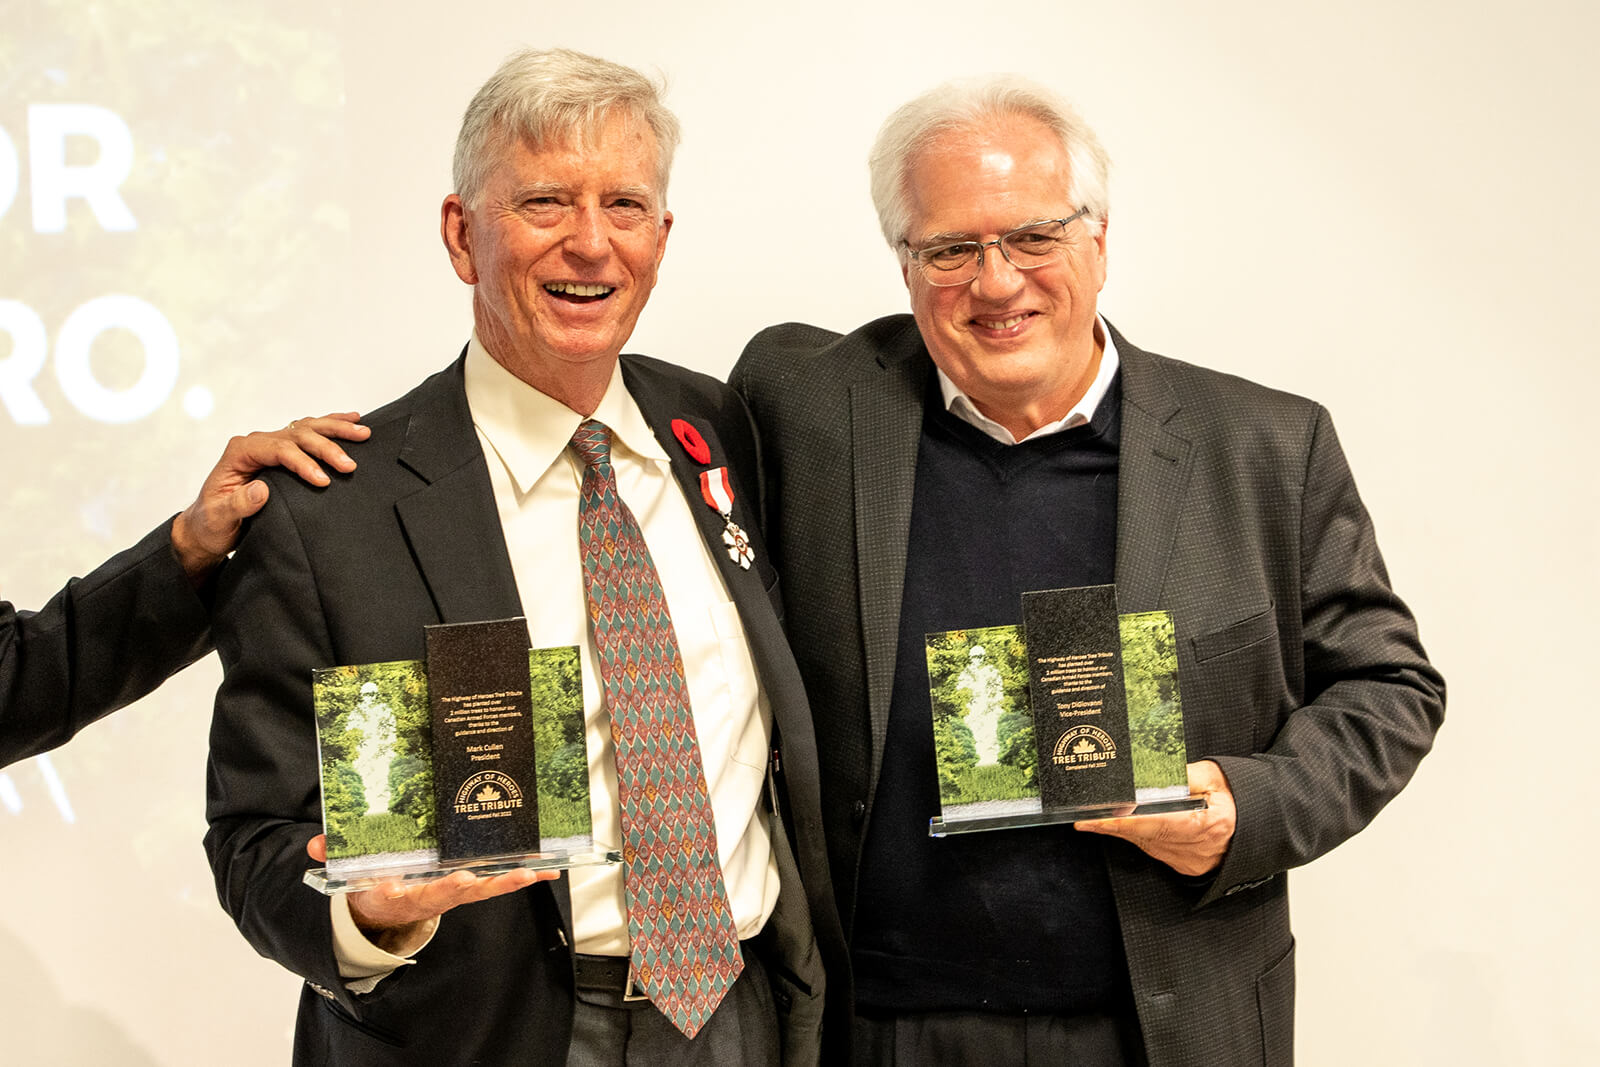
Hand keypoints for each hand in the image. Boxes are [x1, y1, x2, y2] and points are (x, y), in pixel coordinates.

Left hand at [170, 413, 371, 582]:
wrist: (208, 527)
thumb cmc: (212, 523)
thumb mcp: (219, 518)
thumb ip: (238, 504)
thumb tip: (260, 490)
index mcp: (240, 452)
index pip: (278, 449)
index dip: (303, 462)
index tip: (323, 480)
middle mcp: (256, 443)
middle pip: (297, 435)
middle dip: (327, 447)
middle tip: (349, 465)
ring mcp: (270, 444)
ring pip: (307, 428)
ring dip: (336, 429)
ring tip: (363, 433)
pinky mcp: (282, 452)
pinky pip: (308, 432)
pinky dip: (331, 426)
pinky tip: (351, 419)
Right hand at [304, 834, 555, 936]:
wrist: (385, 907)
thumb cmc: (372, 883)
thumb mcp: (350, 874)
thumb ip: (334, 857)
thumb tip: (314, 845)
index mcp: (407, 893)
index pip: (421, 891)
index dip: (433, 887)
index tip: (446, 881)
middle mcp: (436, 894)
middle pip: (465, 891)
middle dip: (486, 884)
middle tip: (508, 876)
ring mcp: (456, 891)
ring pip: (488, 887)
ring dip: (513, 881)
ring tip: (539, 872)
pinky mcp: (470, 885)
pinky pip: (498, 881)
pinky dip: (522, 875)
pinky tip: (547, 868)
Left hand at [1075, 759, 1236, 875]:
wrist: (1261, 821)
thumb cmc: (1239, 795)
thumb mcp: (1212, 776)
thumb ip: (1181, 775)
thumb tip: (1149, 776)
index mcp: (1207, 823)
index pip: (1154, 824)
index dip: (1121, 823)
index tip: (1095, 820)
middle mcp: (1198, 847)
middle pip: (1145, 838)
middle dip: (1112, 828)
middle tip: (1085, 819)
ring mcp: (1193, 861)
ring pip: (1148, 846)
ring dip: (1124, 833)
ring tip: (1099, 820)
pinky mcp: (1189, 867)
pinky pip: (1157, 852)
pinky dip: (1142, 839)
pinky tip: (1128, 828)